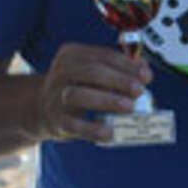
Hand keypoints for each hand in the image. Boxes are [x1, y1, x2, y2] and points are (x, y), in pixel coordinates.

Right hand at [28, 41, 151, 143]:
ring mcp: (57, 96)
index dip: (127, 65)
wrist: (41, 108)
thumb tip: (144, 69)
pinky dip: (93, 129)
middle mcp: (61, 72)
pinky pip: (75, 125)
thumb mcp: (90, 72)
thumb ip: (116, 68)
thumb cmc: (75, 87)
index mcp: (72, 54)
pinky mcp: (57, 120)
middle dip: (119, 80)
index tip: (146, 75)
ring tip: (129, 107)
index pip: (103, 55)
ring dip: (107, 100)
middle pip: (91, 72)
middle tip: (139, 89)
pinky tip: (110, 132)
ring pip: (80, 95)